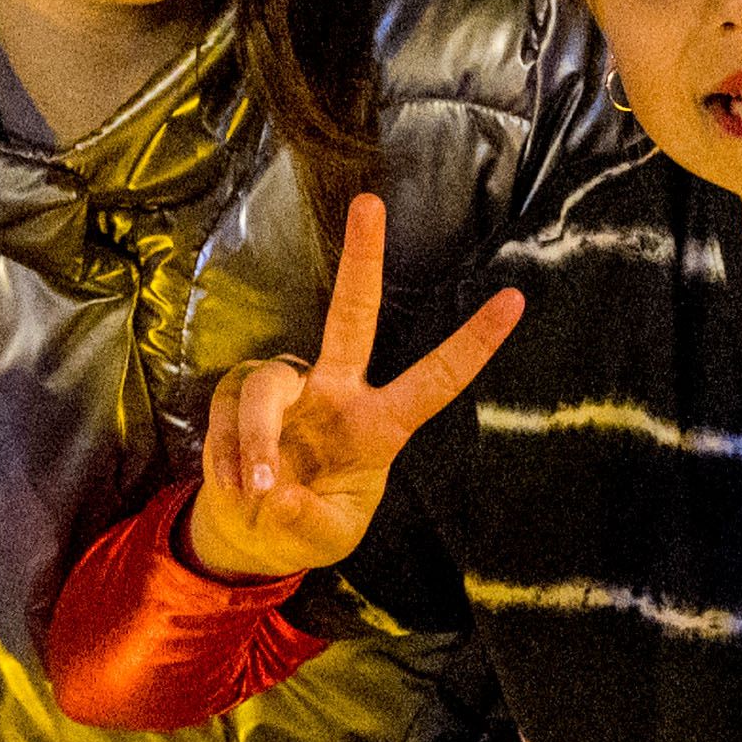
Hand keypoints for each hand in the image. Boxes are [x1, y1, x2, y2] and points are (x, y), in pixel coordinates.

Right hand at [181, 195, 523, 584]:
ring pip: (268, 387)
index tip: (515, 299)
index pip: (436, 380)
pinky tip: (233, 488)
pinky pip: (228, 417)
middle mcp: (336, 391)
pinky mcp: (237, 394)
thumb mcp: (326, 537)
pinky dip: (226, 460)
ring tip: (254, 489)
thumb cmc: (308, 524)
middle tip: (371, 204)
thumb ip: (309, 521)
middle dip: (362, 260)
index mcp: (379, 424)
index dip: (474, 343)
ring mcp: (287, 388)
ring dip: (256, 440)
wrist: (253, 532)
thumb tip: (280, 491)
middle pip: (352, 316)